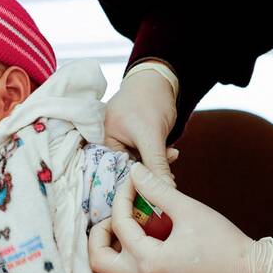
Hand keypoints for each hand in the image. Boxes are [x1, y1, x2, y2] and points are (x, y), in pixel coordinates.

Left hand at [89, 162, 272, 272]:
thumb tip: (134, 171)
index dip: (122, 197)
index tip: (131, 182)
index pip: (120, 225)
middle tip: (115, 217)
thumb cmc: (223, 241)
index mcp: (149, 261)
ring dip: (108, 256)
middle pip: (97, 262)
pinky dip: (123, 270)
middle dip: (99, 235)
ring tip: (124, 234)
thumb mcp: (188, 209)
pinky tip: (139, 250)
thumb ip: (157, 189)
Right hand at [104, 65, 177, 184]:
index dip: (134, 183)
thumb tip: (166, 190)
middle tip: (169, 174)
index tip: (154, 191)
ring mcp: (118, 143)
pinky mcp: (131, 143)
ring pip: (138, 166)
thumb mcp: (152, 135)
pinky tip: (170, 152)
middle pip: (125, 170)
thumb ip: (157, 164)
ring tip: (171, 154)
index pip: (114, 171)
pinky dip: (157, 158)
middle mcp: (104, 142)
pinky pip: (143, 159)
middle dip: (148, 172)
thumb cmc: (150, 100)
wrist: (159, 81)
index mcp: (100, 139)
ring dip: (156, 164)